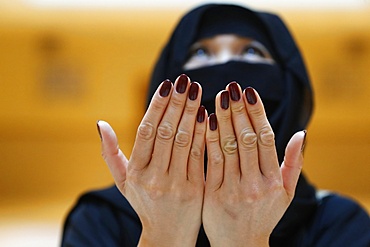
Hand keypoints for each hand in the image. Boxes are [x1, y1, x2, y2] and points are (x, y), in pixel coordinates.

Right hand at [97, 74, 206, 246]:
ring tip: (197, 90)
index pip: (146, 131)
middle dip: (176, 103)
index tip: (167, 84)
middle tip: (184, 80)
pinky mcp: (196, 190)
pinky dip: (203, 133)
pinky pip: (200, 155)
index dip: (157, 106)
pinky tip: (208, 114)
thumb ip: (111, 153)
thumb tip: (100, 123)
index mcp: (135, 173)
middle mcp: (153, 178)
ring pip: (183, 140)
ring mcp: (175, 185)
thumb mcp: (123, 182)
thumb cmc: (145, 203)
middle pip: (166, 132)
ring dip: (191, 112)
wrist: (167, 236)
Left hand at [203, 82, 305, 246]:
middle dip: (238, 110)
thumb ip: (292, 164)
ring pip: (227, 147)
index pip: (265, 139)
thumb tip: (300, 133)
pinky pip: (210, 161)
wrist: (240, 246)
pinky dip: (208, 139)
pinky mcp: (212, 194)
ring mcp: (233, 189)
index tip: (249, 92)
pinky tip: (205, 120)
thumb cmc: (263, 215)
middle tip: (231, 87)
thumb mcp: (285, 194)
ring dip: (223, 119)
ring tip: (218, 97)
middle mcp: (255, 184)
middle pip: (245, 139)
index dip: (257, 113)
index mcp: (274, 181)